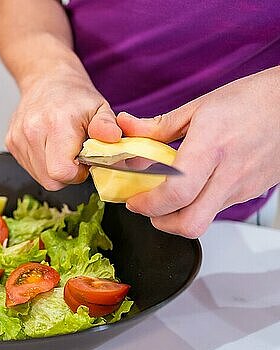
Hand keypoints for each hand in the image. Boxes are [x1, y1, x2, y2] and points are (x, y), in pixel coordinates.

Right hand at [5, 69, 121, 190]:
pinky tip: (49, 146)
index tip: (84, 162)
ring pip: (39, 176)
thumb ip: (107, 126)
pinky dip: (42, 163)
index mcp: (57, 124)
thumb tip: (113, 137)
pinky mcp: (11, 142)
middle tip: (75, 156)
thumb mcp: (100, 108)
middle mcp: (32, 131)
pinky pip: (30, 168)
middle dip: (66, 175)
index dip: (76, 174)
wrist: (46, 79)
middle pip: (50, 180)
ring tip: (62, 148)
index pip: (61, 172)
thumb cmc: (74, 97)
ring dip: (53, 169)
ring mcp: (18, 138)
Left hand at [117, 66, 279, 237]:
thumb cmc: (250, 100)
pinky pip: (217, 209)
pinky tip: (192, 187)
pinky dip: (197, 205)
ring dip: (178, 216)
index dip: (148, 204)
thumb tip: (125, 127)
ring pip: (203, 221)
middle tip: (147, 206)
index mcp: (210, 148)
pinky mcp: (250, 193)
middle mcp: (228, 173)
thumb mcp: (198, 108)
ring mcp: (242, 187)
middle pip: (190, 223)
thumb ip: (157, 126)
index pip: (176, 193)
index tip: (134, 200)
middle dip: (160, 222)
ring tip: (166, 197)